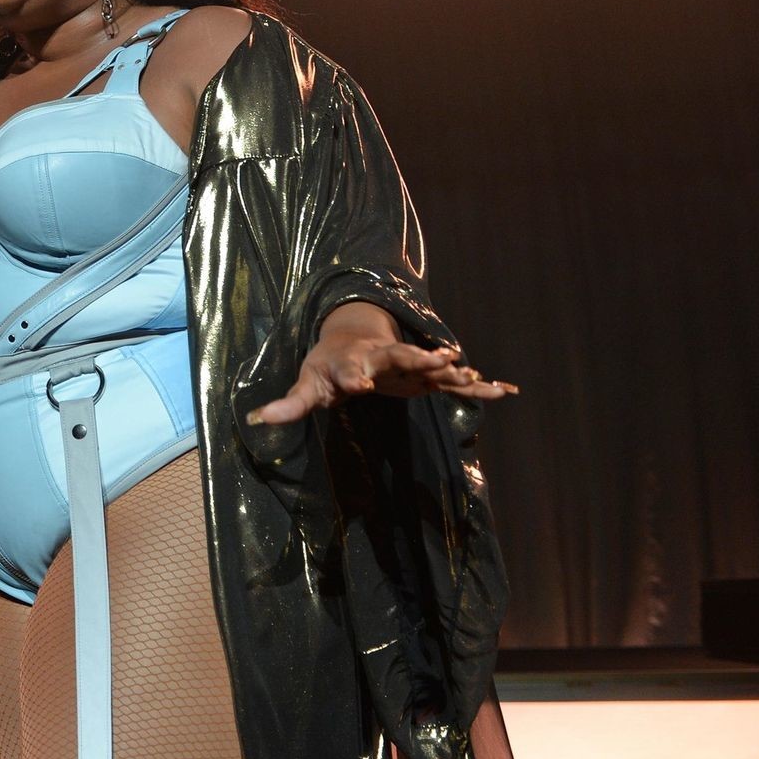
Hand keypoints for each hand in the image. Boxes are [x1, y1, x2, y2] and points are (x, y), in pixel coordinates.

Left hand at [245, 338, 517, 425]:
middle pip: (400, 357)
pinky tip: (504, 390)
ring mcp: (406, 363)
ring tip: (471, 374)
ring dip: (450, 369)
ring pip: (431, 364)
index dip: (352, 377)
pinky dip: (478, 385)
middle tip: (441, 363)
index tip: (358, 386)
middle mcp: (382, 358)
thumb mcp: (306, 386)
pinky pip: (454, 381)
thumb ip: (287, 405)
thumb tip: (255, 418)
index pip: (349, 370)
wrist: (353, 340)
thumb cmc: (326, 367)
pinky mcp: (424, 375)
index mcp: (351, 363)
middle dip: (418, 361)